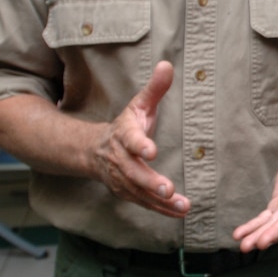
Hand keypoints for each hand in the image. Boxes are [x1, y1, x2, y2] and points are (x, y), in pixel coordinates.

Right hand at [92, 61, 189, 217]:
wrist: (95, 150)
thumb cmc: (126, 124)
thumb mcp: (139, 104)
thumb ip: (155, 88)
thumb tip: (167, 64)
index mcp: (124, 134)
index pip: (131, 139)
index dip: (140, 145)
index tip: (151, 150)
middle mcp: (120, 158)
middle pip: (133, 172)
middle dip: (150, 182)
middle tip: (168, 189)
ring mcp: (121, 178)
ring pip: (138, 191)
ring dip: (159, 201)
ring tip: (182, 205)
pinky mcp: (127, 191)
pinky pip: (143, 202)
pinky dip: (160, 209)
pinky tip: (179, 212)